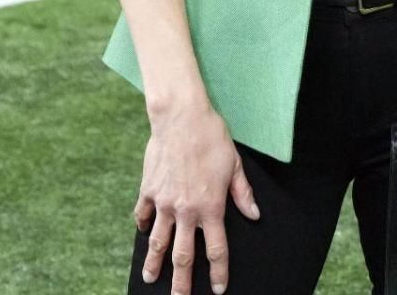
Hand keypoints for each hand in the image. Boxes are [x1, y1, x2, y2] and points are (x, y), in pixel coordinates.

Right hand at [134, 99, 260, 294]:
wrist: (180, 118)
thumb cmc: (212, 138)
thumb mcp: (235, 165)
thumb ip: (243, 194)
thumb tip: (254, 216)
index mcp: (211, 207)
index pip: (216, 249)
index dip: (219, 271)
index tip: (219, 288)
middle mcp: (186, 210)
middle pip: (183, 255)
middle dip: (182, 282)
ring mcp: (164, 202)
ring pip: (158, 242)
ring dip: (154, 263)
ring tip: (150, 280)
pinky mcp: (148, 191)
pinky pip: (143, 215)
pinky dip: (142, 227)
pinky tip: (142, 235)